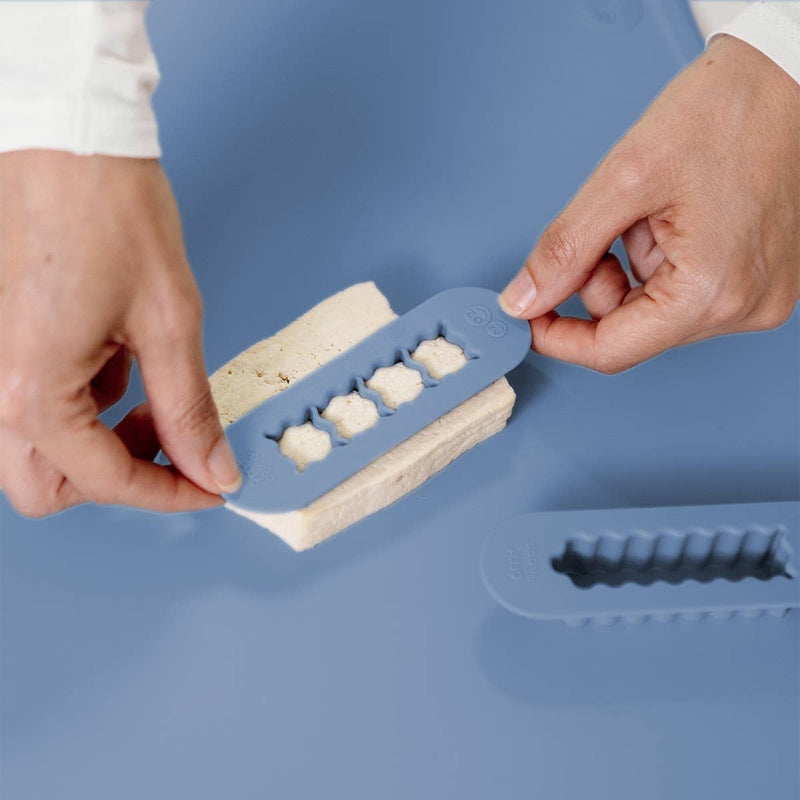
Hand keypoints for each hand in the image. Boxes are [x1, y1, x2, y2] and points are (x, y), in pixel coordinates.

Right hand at [0, 151, 240, 516]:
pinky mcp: (4, 342)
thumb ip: (188, 409)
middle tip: (171, 447)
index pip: (103, 481)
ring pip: (40, 451)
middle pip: (48, 486)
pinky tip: (120, 356)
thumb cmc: (112, 214)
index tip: (211, 485)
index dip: (168, 492)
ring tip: (149, 391)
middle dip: (115, 479)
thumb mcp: (169, 322)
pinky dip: (86, 402)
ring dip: (100, 442)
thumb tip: (212, 468)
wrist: (70, 140)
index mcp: (32, 389)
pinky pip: (39, 405)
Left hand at [500, 35, 799, 372]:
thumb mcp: (624, 178)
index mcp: (712, 290)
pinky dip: (659, 260)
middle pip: (631, 329)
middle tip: (611, 225)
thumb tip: (525, 299)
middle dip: (601, 281)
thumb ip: (566, 248)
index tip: (529, 314)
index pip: (612, 351)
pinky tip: (674, 218)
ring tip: (655, 210)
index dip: (558, 336)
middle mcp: (743, 307)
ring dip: (632, 265)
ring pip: (651, 310)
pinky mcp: (758, 282)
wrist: (787, 77)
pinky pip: (681, 292)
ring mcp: (756, 297)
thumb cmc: (727, 112)